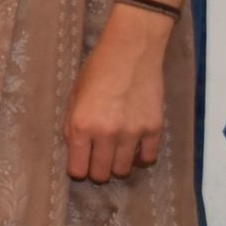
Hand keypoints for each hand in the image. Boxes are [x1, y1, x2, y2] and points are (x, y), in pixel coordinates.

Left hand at [65, 8, 170, 183]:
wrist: (130, 51)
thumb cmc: (97, 71)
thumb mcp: (74, 97)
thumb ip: (72, 127)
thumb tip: (76, 152)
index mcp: (81, 126)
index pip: (78, 170)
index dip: (78, 170)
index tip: (81, 165)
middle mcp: (106, 133)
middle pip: (101, 174)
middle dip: (97, 171)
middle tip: (99, 160)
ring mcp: (132, 132)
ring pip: (124, 170)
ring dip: (118, 165)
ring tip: (116, 153)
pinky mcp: (154, 128)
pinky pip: (148, 158)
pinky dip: (141, 157)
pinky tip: (135, 149)